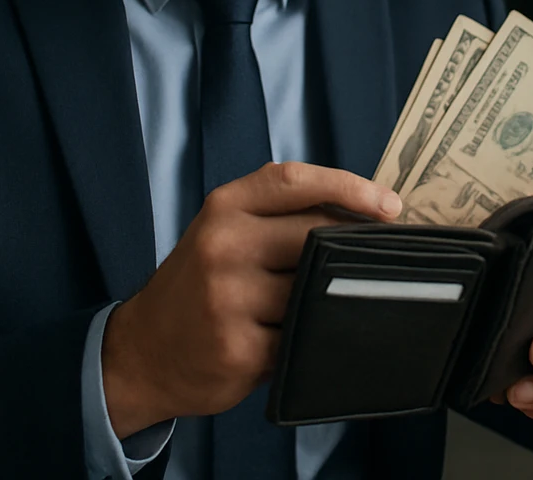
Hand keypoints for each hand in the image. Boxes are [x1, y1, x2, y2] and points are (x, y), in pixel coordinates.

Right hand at [100, 161, 401, 436]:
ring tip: (322, 304)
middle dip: (353, 249)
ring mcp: (228, 298)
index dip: (351, 187)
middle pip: (315, 235)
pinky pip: (301, 337)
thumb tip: (367, 216)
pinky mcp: (238, 348)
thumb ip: (279, 216)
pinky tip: (298, 340)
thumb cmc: (199, 285)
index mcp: (224, 208)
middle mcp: (222, 245)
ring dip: (328, 299)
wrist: (142, 351)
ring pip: (313, 290)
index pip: (295, 181)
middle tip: (379, 261)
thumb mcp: (224, 232)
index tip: (390, 205)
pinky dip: (309, 338)